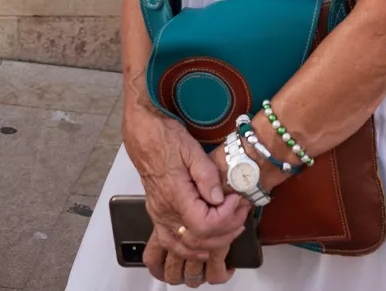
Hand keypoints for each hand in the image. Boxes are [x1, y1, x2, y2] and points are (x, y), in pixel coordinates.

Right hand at [123, 97, 245, 282]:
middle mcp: (165, 211)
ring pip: (186, 246)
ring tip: (231, 228)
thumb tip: (219, 198)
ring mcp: (160, 215)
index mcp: (174, 195)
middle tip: (241, 211)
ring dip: (212, 243)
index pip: (205, 225)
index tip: (236, 199)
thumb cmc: (165, 139)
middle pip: (199, 240)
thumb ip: (207, 176)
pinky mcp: (158, 215)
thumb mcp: (192, 149)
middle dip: (227, 229)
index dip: (226, 216)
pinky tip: (204, 247)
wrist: (144, 136)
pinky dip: (189, 249)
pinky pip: (171, 243)